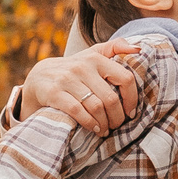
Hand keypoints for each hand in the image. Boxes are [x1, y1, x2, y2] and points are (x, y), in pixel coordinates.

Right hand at [18, 40, 141, 133]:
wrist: (38, 77)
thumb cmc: (73, 69)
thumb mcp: (92, 54)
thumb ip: (115, 48)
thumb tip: (139, 48)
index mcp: (96, 58)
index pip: (125, 78)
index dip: (132, 98)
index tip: (131, 112)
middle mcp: (82, 66)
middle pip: (110, 98)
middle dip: (117, 117)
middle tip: (117, 125)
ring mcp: (67, 79)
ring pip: (96, 107)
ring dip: (104, 123)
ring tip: (105, 130)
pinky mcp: (53, 93)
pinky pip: (78, 111)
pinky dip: (89, 123)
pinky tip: (94, 129)